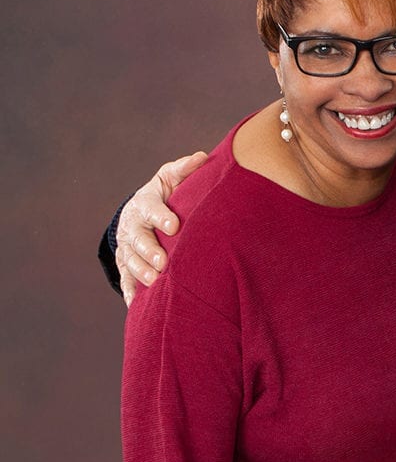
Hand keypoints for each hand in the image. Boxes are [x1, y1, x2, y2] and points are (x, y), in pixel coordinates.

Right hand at [115, 152, 207, 305]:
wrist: (142, 211)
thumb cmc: (166, 194)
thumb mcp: (171, 178)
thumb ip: (184, 169)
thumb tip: (202, 157)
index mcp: (145, 203)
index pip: (152, 209)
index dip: (161, 216)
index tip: (174, 226)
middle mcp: (133, 225)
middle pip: (138, 239)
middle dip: (149, 250)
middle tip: (163, 262)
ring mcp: (128, 246)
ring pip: (130, 260)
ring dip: (141, 271)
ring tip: (155, 281)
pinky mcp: (126, 263)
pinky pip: (125, 279)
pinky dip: (130, 291)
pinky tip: (137, 304)